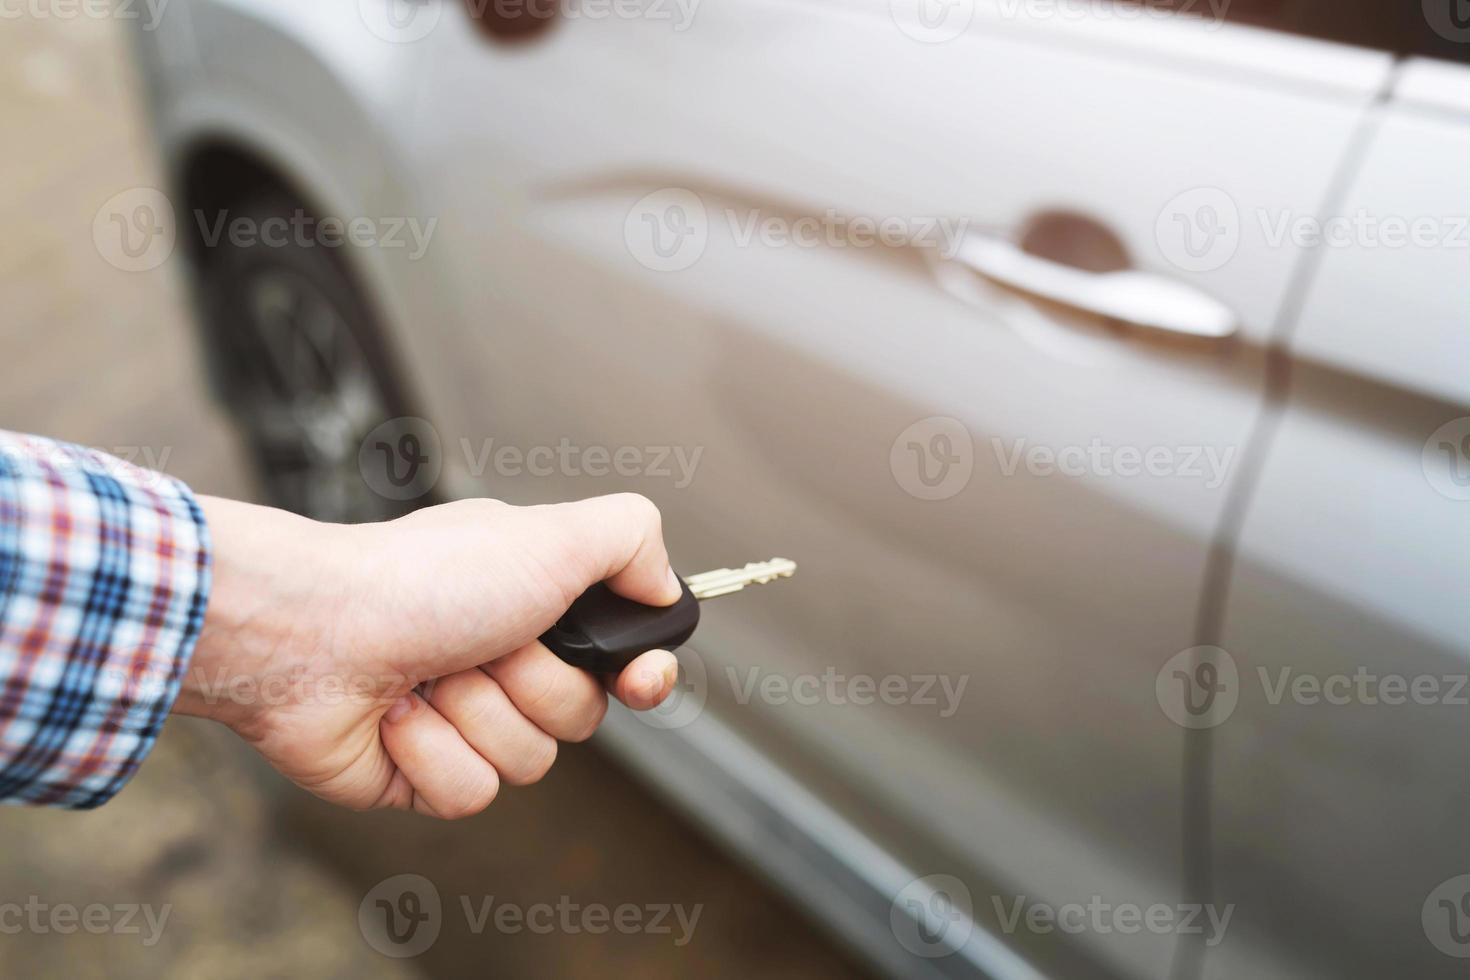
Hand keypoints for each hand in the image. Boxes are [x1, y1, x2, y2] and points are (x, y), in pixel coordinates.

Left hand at [177, 494, 682, 817]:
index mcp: (538, 604)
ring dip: (477, 714)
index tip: (637, 679)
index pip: (625, 662)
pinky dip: (431, 751)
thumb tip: (665, 586)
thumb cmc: (421, 579)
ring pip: (529, 762)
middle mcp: (504, 660)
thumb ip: (632, 540)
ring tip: (427, 673)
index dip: (643, 677)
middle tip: (483, 643)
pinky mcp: (420, 774)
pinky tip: (394, 714)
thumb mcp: (552, 533)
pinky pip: (470, 795)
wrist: (310, 633)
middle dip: (533, 682)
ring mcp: (462, 720)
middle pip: (583, 716)